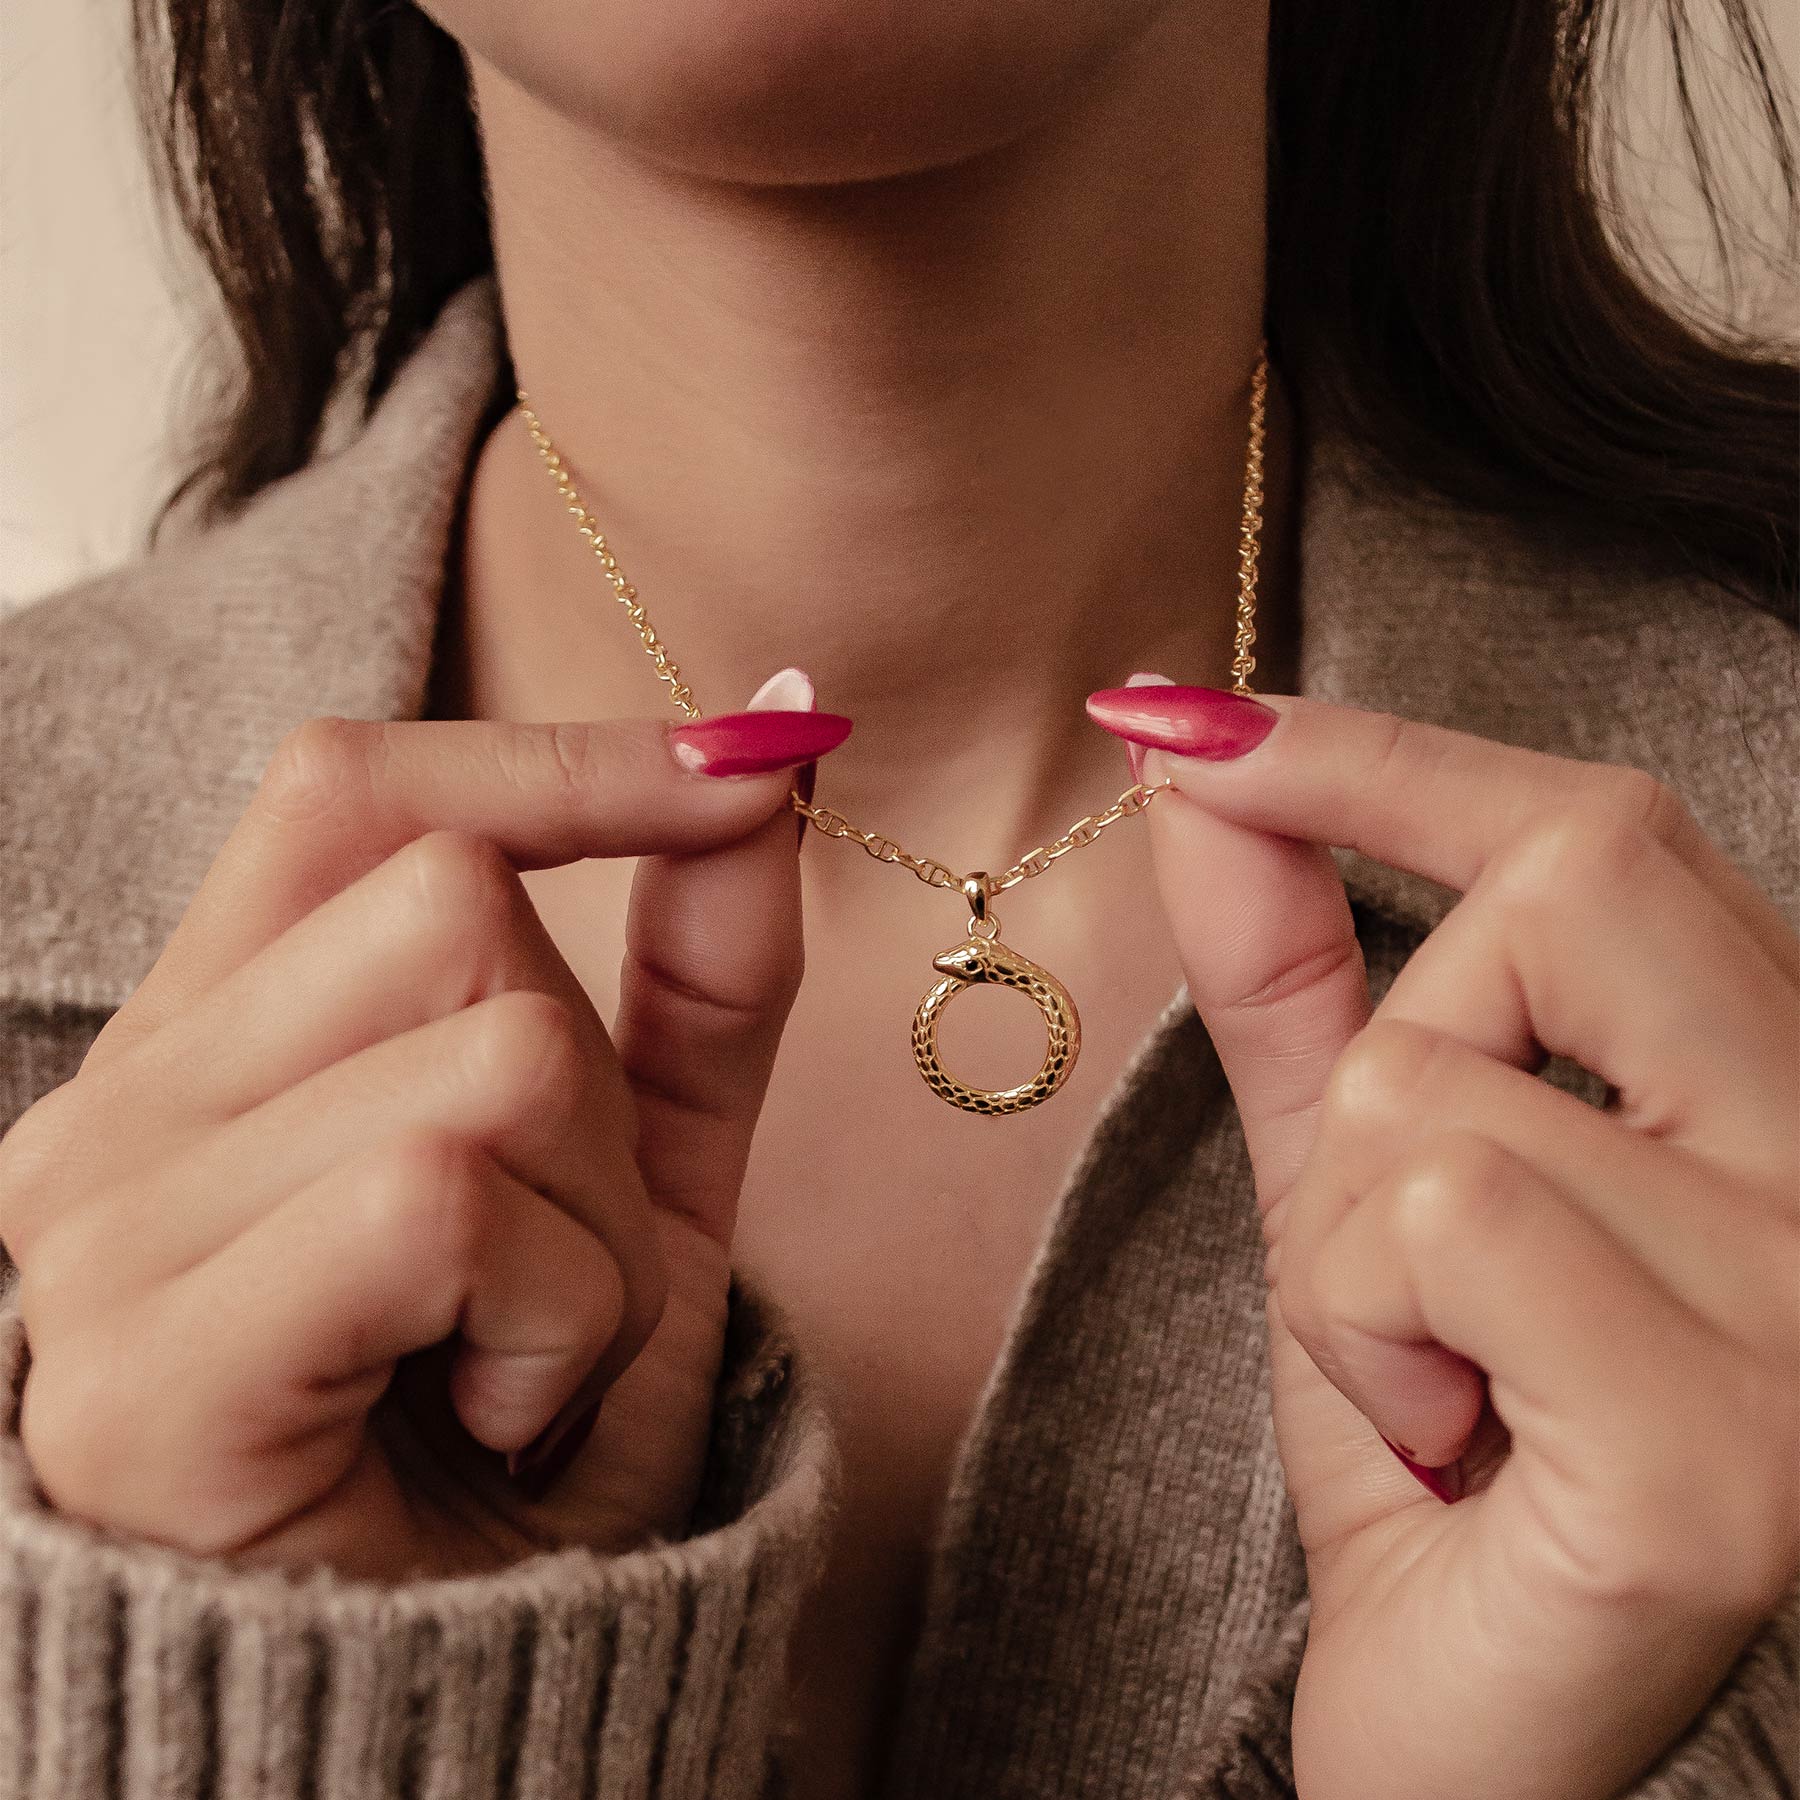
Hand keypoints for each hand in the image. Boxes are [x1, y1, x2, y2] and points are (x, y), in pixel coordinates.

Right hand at [0, 697, 846, 1579]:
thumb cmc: (517, 1428)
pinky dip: (551, 1313)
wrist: (444, 1708)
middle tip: (549, 1265)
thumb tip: (769, 758)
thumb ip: (695, 974)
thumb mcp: (640, 1176)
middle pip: (455, 901)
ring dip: (593, 1231)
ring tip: (520, 1357)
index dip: (560, 759)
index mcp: (209, 1041)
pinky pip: (443, 1194)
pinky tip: (498, 1410)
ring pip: (494, 1052)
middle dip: (596, 1087)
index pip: (358, 790)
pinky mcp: (144, 1361)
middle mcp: (118, 1111)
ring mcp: (106, 1232)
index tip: (750, 758)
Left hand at [1089, 684, 1798, 1799]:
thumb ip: (1295, 977)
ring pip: (1439, 1086)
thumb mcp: (1353, 1181)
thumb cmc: (1436, 1439)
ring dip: (1350, 1243)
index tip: (1201, 716)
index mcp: (1777, 1099)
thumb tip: (1205, 781)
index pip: (1608, 832)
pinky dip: (1362, 1333)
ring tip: (1434, 1376)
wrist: (1473, 1726)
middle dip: (1409, 1030)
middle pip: (1574, 885)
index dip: (1392, 750)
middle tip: (1408, 1216)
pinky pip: (1436, 1228)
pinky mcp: (1723, 1464)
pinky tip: (1447, 1443)